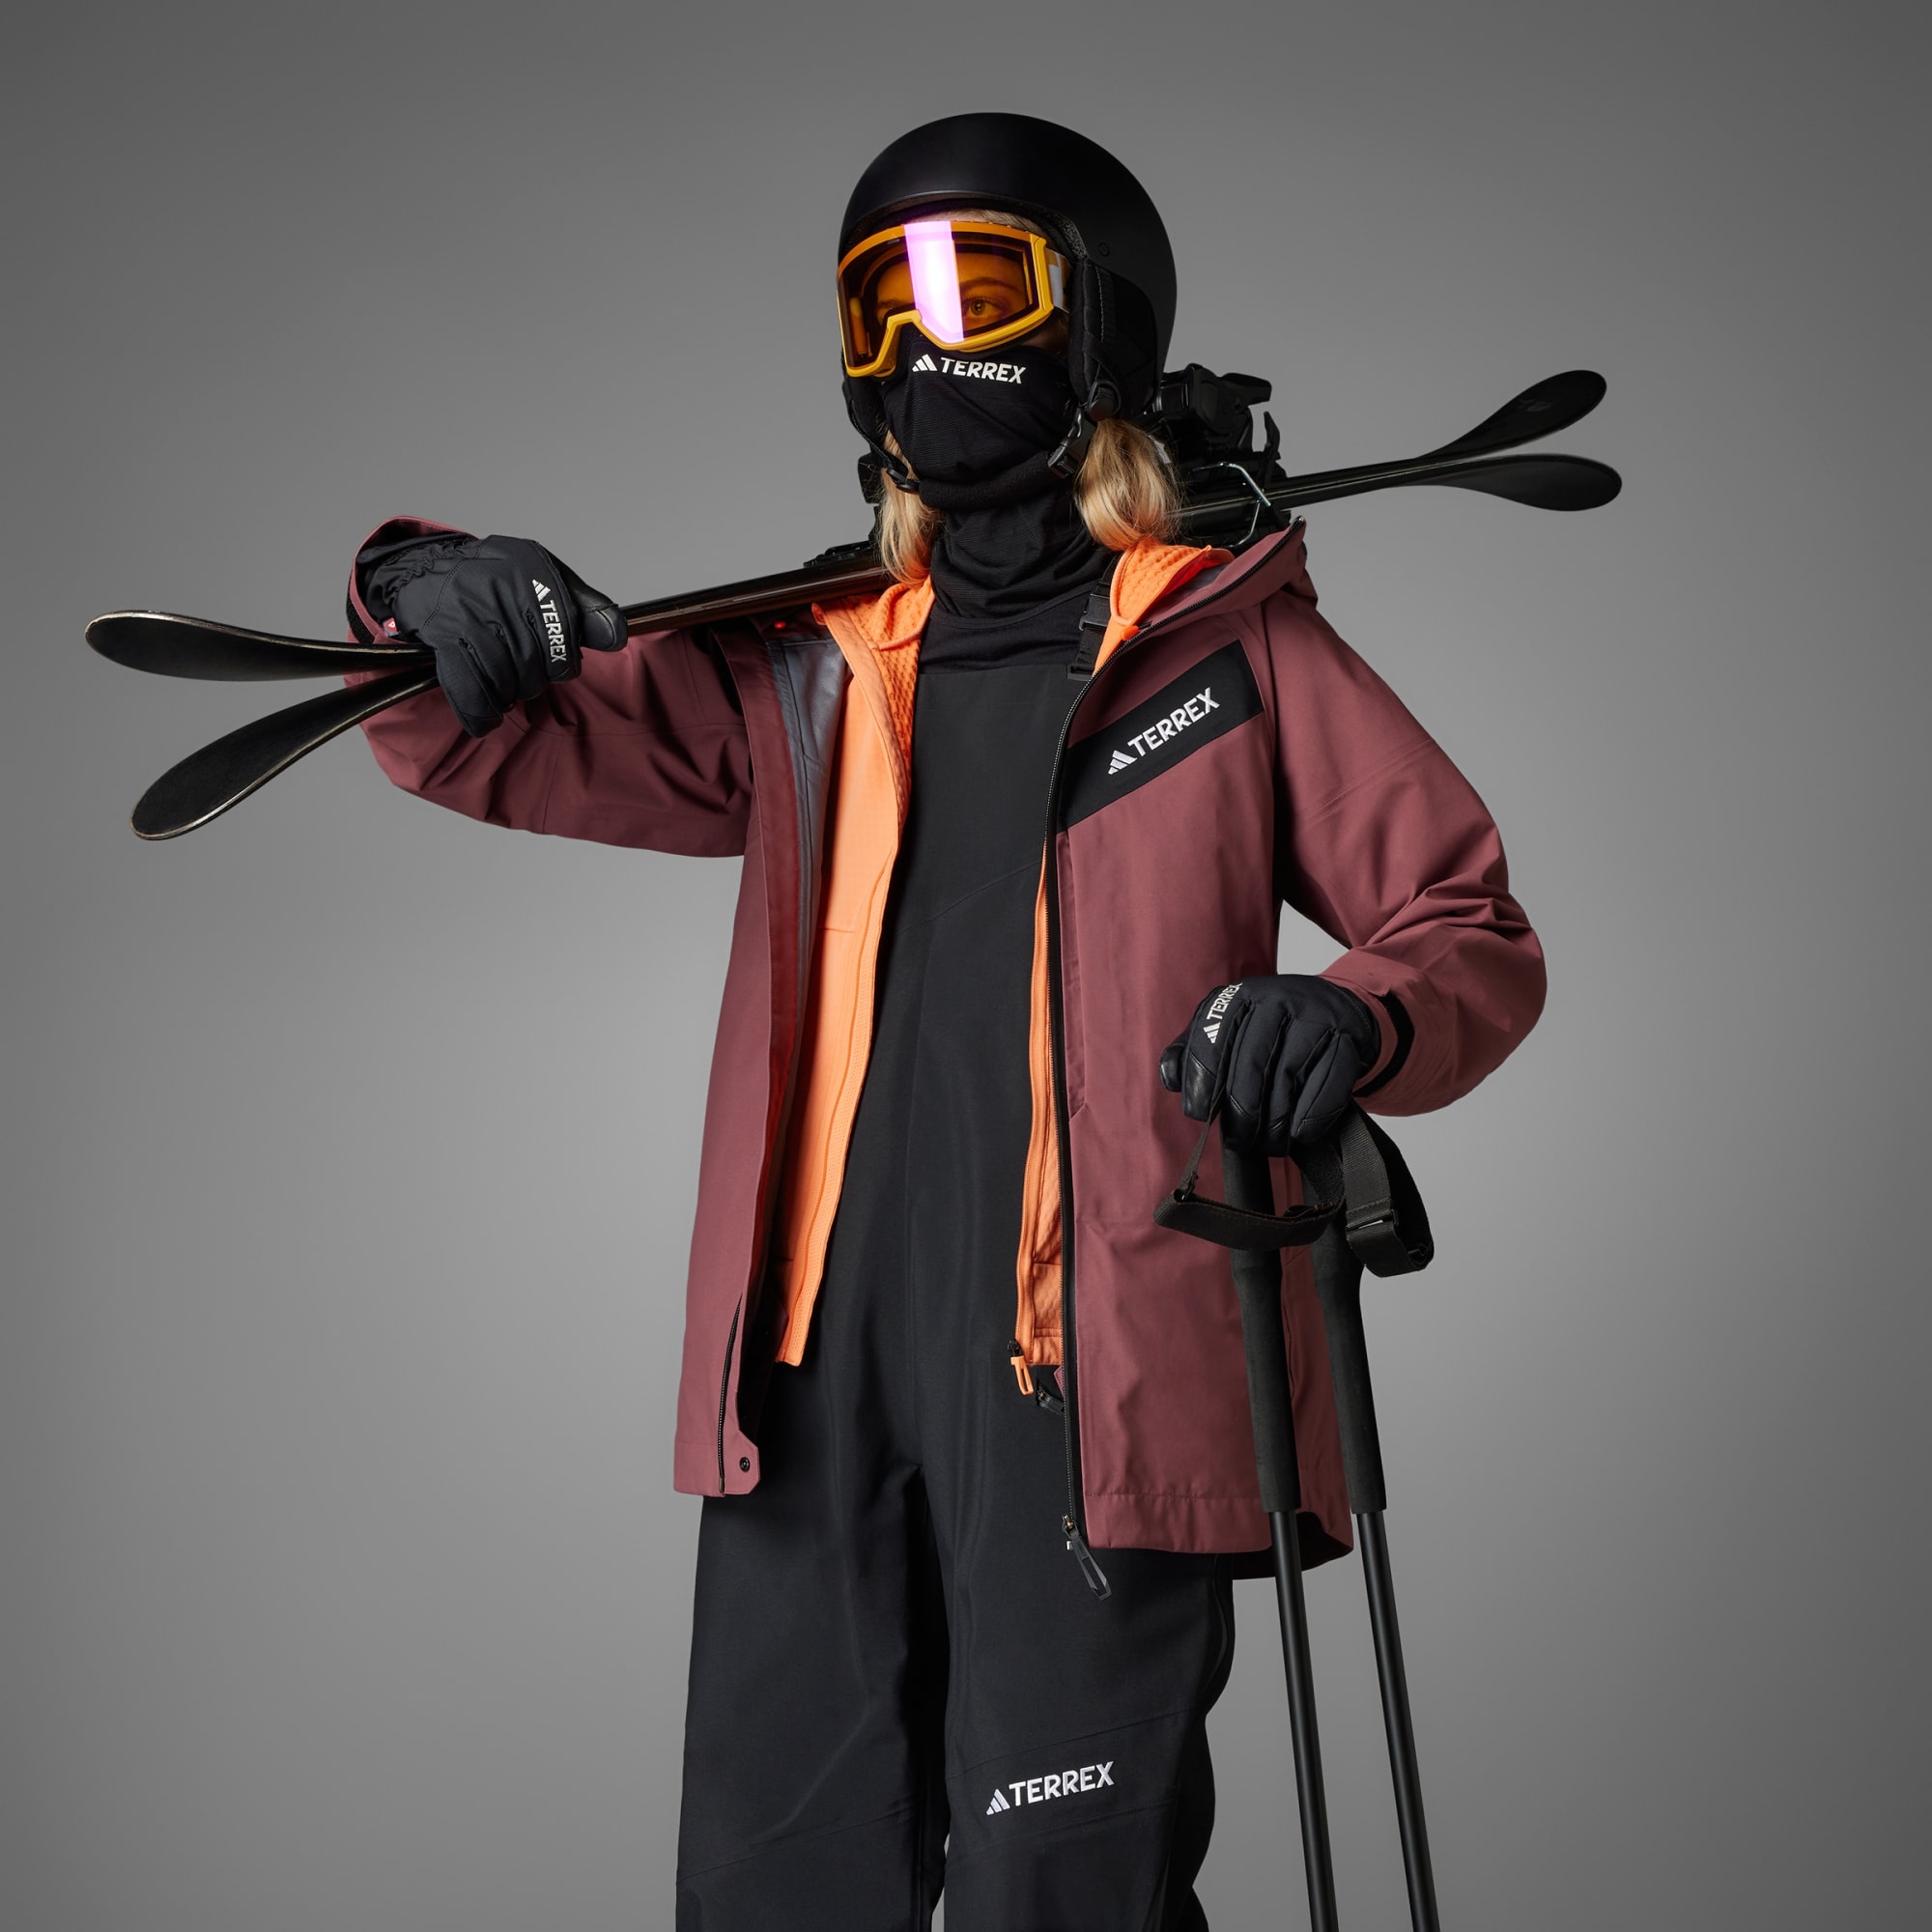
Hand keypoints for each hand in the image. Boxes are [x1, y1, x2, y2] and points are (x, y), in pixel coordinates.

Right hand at [366, 533, 624, 734]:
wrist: (424, 573)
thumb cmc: (493, 581)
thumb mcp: (544, 576)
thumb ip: (584, 605)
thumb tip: (616, 636)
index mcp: (534, 574)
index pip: (571, 636)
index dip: (565, 659)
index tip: (555, 660)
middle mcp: (504, 592)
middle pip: (542, 666)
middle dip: (537, 677)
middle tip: (522, 669)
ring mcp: (474, 617)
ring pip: (512, 682)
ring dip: (510, 692)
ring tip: (504, 682)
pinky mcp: (447, 640)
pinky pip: (475, 692)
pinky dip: (484, 712)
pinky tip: (488, 713)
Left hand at [1159, 975, 1381, 1150]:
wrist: (1337, 1012)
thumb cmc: (1275, 1030)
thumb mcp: (1229, 1029)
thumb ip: (1194, 1051)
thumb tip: (1171, 1079)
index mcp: (1239, 997)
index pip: (1211, 1041)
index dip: (1202, 1083)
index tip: (1200, 1114)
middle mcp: (1276, 999)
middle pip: (1251, 1065)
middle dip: (1242, 1113)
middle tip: (1238, 1141)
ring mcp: (1314, 1016)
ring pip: (1287, 1078)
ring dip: (1277, 1122)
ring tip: (1269, 1144)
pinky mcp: (1346, 1037)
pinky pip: (1327, 1083)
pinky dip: (1312, 1115)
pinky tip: (1301, 1134)